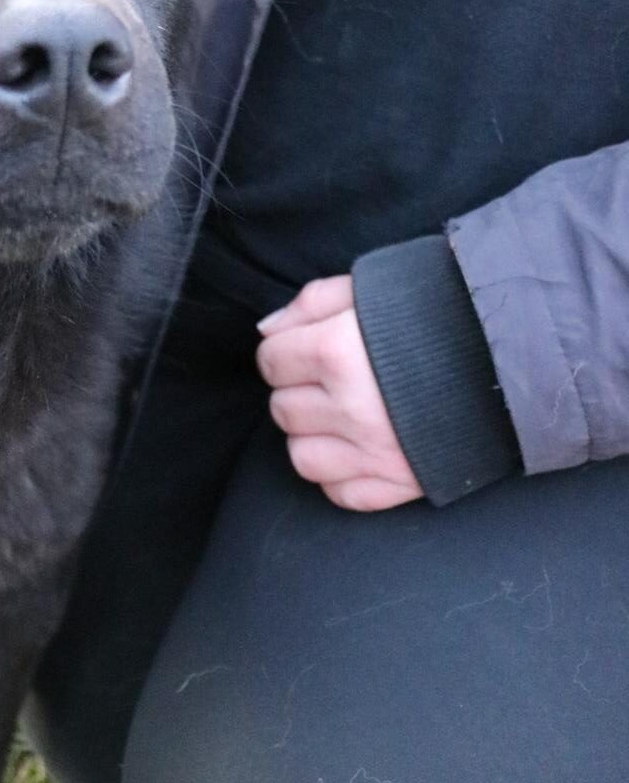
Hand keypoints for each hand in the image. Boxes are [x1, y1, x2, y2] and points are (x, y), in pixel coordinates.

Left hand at [257, 276, 421, 510]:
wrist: (514, 353)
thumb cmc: (437, 311)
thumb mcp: (370, 287)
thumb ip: (311, 303)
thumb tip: (267, 331)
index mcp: (336, 352)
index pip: (271, 361)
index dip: (283, 352)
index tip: (302, 349)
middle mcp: (350, 407)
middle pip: (283, 409)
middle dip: (297, 390)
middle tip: (327, 379)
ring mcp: (375, 452)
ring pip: (302, 457)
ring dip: (312, 436)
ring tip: (338, 416)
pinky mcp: (401, 484)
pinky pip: (341, 494)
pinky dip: (339, 476)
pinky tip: (356, 450)